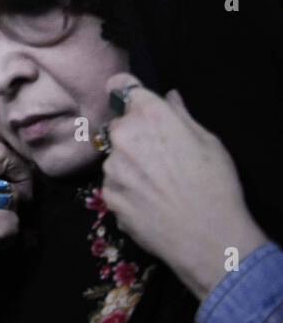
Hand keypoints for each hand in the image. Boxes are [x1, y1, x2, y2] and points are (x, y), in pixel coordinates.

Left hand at [102, 74, 265, 300]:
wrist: (206, 236)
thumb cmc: (215, 184)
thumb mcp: (208, 142)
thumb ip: (180, 115)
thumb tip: (168, 97)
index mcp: (149, 115)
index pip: (121, 86)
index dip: (125, 92)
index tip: (130, 101)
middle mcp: (122, 136)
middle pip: (119, 126)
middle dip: (134, 135)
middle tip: (159, 156)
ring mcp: (111, 167)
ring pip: (115, 157)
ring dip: (129, 164)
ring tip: (158, 184)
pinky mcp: (106, 194)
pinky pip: (114, 184)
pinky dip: (127, 189)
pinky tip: (150, 201)